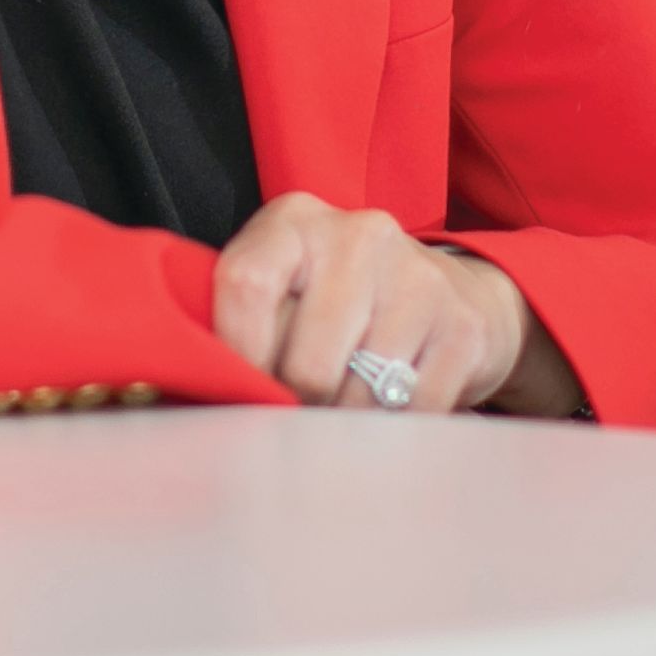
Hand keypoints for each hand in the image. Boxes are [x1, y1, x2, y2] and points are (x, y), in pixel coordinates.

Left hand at [212, 192, 583, 415]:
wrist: (450, 296)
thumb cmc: (338, 302)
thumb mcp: (285, 292)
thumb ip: (241, 325)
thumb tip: (193, 392)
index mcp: (294, 222)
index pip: (245, 284)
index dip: (235, 357)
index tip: (238, 396)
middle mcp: (358, 235)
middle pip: (307, 362)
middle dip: (298, 408)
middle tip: (298, 414)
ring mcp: (417, 277)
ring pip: (361, 396)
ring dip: (346, 426)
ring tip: (344, 410)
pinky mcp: (461, 325)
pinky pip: (414, 412)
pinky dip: (394, 432)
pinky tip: (390, 408)